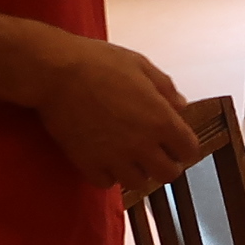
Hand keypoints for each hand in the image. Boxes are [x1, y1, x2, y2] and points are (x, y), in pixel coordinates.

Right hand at [32, 36, 201, 192]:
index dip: (184, 146)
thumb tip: (181, 106)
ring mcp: (114, 157)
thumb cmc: (98, 62)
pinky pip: (107, 183)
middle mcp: (142, 144)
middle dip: (165, 164)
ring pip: (138, 183)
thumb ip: (165, 88)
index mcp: (161, 119)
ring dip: (137, 170)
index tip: (176, 142)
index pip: (189, 151)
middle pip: (168, 174)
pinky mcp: (88, 164)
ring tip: (128, 154)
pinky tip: (105, 157)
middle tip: (154, 152)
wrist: (55, 72)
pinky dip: (108, 174)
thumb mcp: (140, 65)